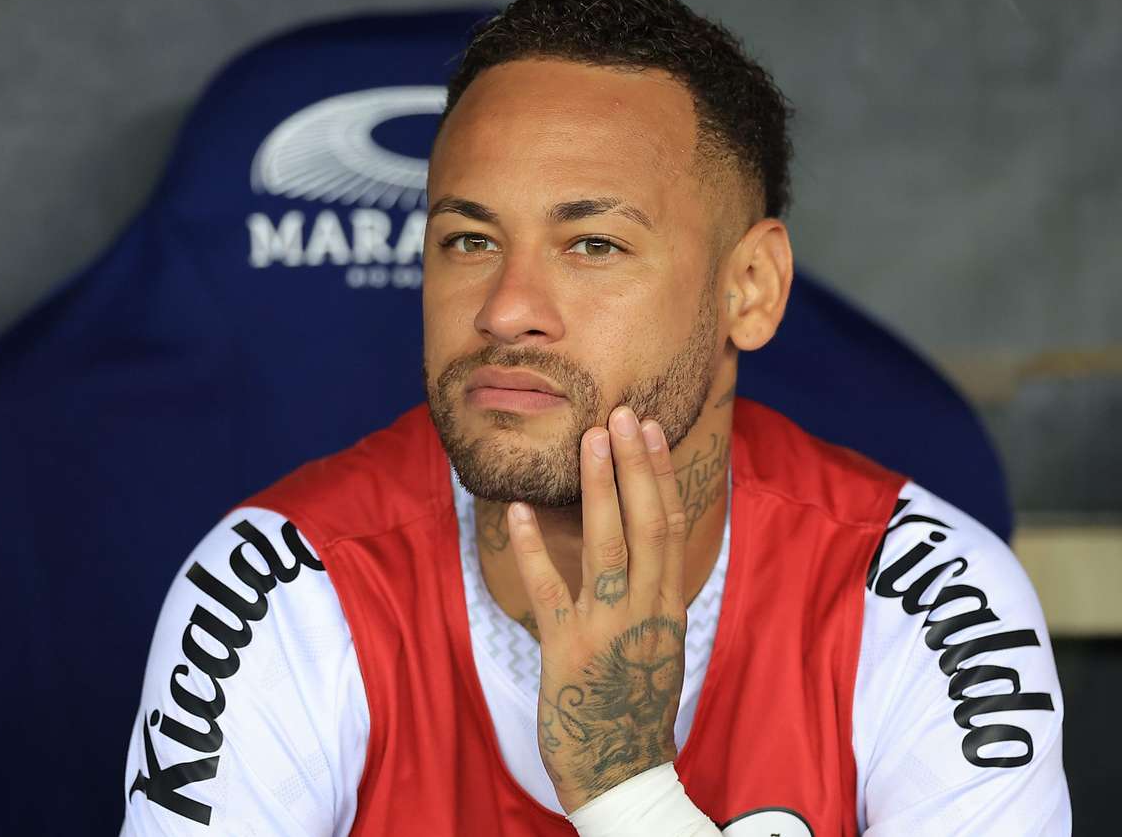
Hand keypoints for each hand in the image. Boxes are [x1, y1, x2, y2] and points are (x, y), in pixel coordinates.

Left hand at [505, 405, 688, 812]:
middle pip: (646, 525)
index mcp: (668, 605)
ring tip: (589, 441)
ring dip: (597, 489)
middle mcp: (645, 610)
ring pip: (606, 547)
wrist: (623, 772)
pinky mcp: (566, 651)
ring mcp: (606, 629)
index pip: (670, 527)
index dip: (661, 475)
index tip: (651, 430)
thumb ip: (652, 588)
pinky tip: (517, 511)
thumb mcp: (657, 640)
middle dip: (634, 466)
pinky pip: (547, 591)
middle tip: (622, 414)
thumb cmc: (636, 699)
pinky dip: (533, 548)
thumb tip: (642, 538)